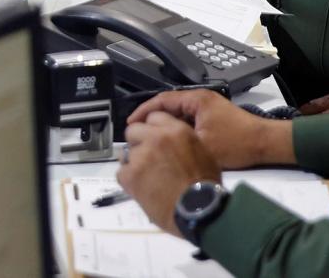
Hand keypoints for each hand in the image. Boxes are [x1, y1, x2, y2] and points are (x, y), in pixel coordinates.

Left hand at [118, 112, 222, 237]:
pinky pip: (122, 173)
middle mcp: (156, 138)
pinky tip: (143, 189)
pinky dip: (129, 181)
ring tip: (148, 179)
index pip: (153, 117)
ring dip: (135, 163)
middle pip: (134, 130)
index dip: (152, 130)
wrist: (199, 212)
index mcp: (176, 130)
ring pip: (127, 153)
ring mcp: (140, 155)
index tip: (153, 140)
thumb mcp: (203, 154)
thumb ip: (183, 142)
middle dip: (138, 142)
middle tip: (147, 158)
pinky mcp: (130, 174)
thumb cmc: (207, 188)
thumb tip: (173, 144)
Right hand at [126, 88, 288, 169]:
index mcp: (197, 99)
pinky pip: (189, 121)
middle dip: (152, 119)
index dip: (143, 111)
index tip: (132, 122)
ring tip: (153, 140)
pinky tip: (174, 144)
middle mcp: (202, 100)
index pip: (161, 99)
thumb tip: (156, 142)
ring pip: (178, 115)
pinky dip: (179, 130)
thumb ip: (176, 140)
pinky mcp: (214, 118)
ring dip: (166, 126)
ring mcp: (208, 109)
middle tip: (139, 133)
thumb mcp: (201, 144)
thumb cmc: (240, 143)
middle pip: (168, 106)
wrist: (265, 145)